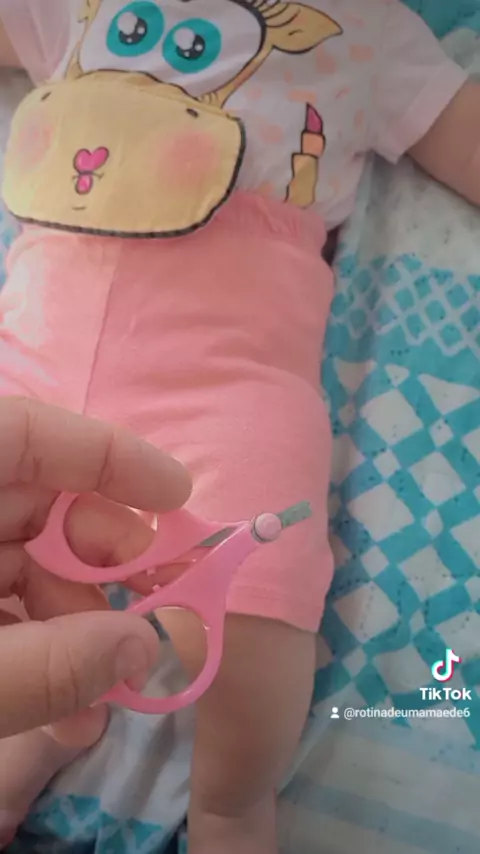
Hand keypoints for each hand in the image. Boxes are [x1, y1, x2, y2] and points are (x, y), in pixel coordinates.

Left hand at [0, 396, 190, 736]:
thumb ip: (43, 668)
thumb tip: (144, 647)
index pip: (26, 431)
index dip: (110, 455)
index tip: (179, 494)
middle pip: (37, 504)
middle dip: (105, 564)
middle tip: (157, 618)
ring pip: (20, 561)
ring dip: (73, 623)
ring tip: (107, 692)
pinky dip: (33, 643)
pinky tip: (61, 702)